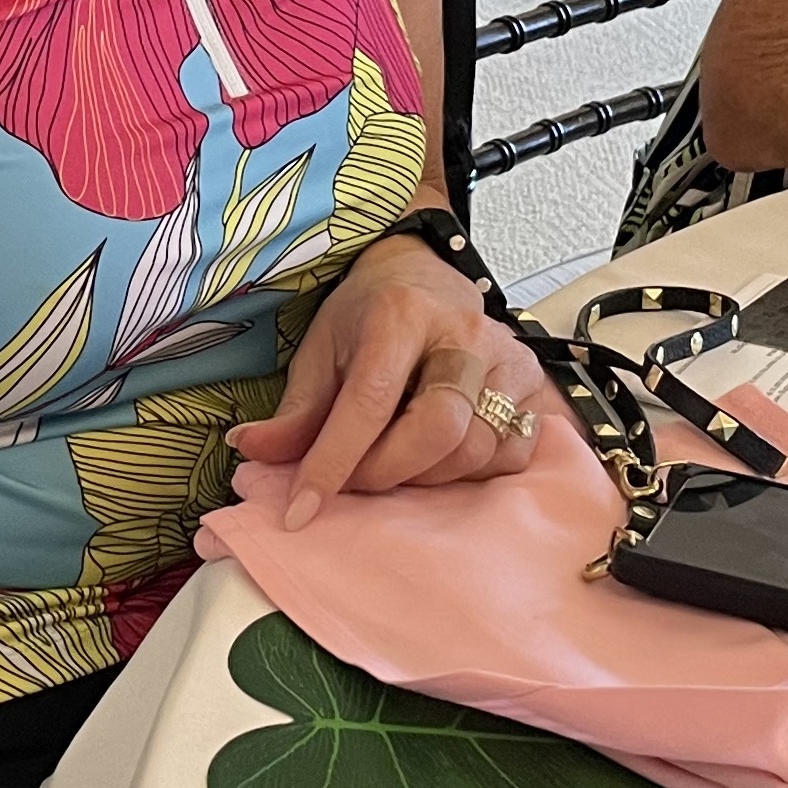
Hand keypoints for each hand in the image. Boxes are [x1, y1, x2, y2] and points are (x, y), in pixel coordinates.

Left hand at [229, 236, 559, 529]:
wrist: (423, 278)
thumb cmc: (366, 317)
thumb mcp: (321, 351)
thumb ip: (296, 411)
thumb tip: (251, 452)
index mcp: (401, 313)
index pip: (370, 401)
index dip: (334, 461)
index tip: (301, 509)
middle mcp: (464, 333)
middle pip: (438, 430)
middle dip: (386, 472)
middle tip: (353, 481)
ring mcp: (509, 359)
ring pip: (474, 450)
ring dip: (425, 479)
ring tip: (391, 464)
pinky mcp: (536, 387)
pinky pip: (509, 456)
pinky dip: (469, 475)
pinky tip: (438, 459)